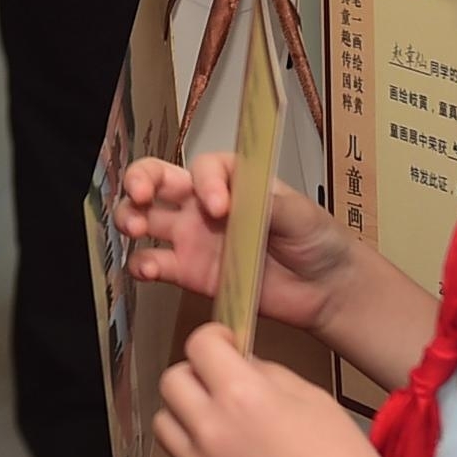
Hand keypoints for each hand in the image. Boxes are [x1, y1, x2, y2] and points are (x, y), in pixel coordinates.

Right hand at [120, 152, 363, 332]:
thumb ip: (269, 203)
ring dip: (131, 217)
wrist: (325, 289)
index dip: (205, 182)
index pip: (203, 167)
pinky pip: (155, 263)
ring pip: (146, 217)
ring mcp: (194, 237)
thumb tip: (238, 197)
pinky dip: (142, 264)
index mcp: (232, 179)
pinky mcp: (190, 272)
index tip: (220, 207)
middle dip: (140, 179)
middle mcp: (205, 203)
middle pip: (158, 178)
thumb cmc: (317, 238)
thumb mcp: (300, 213)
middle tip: (141, 195)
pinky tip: (148, 269)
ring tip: (135, 228)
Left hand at [153, 321, 397, 456]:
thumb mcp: (309, 395)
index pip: (199, 345)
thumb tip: (237, 362)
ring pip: (164, 425)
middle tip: (218, 385)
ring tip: (217, 426)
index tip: (225, 346)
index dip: (213, 338)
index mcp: (242, 395)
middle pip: (171, 382)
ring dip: (185, 417)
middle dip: (193, 375)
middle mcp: (212, 430)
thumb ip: (265, 373)